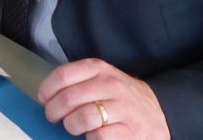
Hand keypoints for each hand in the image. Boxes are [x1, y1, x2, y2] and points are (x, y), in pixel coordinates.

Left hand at [38, 58, 168, 138]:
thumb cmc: (119, 97)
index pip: (63, 75)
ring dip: (70, 125)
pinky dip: (89, 138)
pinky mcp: (131, 131)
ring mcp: (123, 108)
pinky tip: (91, 135)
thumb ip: (77, 81)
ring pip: (82, 117)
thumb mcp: (101, 78)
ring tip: (72, 127)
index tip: (44, 99)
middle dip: (54, 111)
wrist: (159, 112)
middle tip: (54, 117)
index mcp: (99, 69)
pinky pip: (99, 136)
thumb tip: (46, 95)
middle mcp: (111, 85)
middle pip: (69, 97)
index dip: (47, 89)